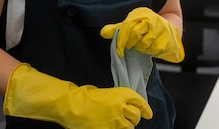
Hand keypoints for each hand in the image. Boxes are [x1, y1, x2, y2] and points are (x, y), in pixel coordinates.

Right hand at [3, 63, 152, 128]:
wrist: (70, 105)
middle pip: (136, 117)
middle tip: (130, 119)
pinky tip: (111, 128)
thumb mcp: (104, 92)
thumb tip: (124, 106)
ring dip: (125, 127)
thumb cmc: (83, 96)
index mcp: (121, 94)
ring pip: (128, 128)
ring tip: (117, 125)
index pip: (140, 102)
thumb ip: (117, 100)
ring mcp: (115, 122)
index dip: (146, 109)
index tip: (148, 113)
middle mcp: (121, 107)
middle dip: (134, 118)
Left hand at [100, 7, 184, 62]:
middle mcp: (151, 19)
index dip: (121, 40)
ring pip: (143, 44)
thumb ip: (118, 29)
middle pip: (134, 35)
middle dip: (131, 44)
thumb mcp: (133, 24)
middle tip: (132, 45)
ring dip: (141, 48)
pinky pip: (153, 50)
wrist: (171, 28)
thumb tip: (103, 33)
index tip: (118, 50)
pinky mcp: (166, 40)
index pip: (127, 26)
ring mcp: (160, 29)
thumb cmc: (148, 27)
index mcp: (141, 14)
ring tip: (143, 44)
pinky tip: (152, 47)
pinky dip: (150, 51)